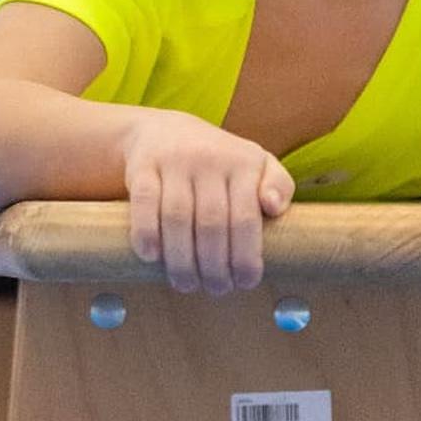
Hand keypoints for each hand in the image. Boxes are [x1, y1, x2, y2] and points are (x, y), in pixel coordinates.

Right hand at [120, 111, 295, 293]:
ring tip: (187, 284)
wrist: (165, 130)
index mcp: (243, 162)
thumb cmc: (220, 161)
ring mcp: (174, 161)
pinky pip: (144, 203)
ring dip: (182, 260)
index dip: (245, 256)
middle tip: (216, 289)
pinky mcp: (143, 166)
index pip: (245, 217)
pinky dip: (147, 234)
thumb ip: (278, 185)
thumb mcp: (257, 164)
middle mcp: (210, 158)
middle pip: (212, 223)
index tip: (245, 283)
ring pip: (177, 217)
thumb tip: (274, 207)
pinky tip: (152, 257)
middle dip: (215, 266)